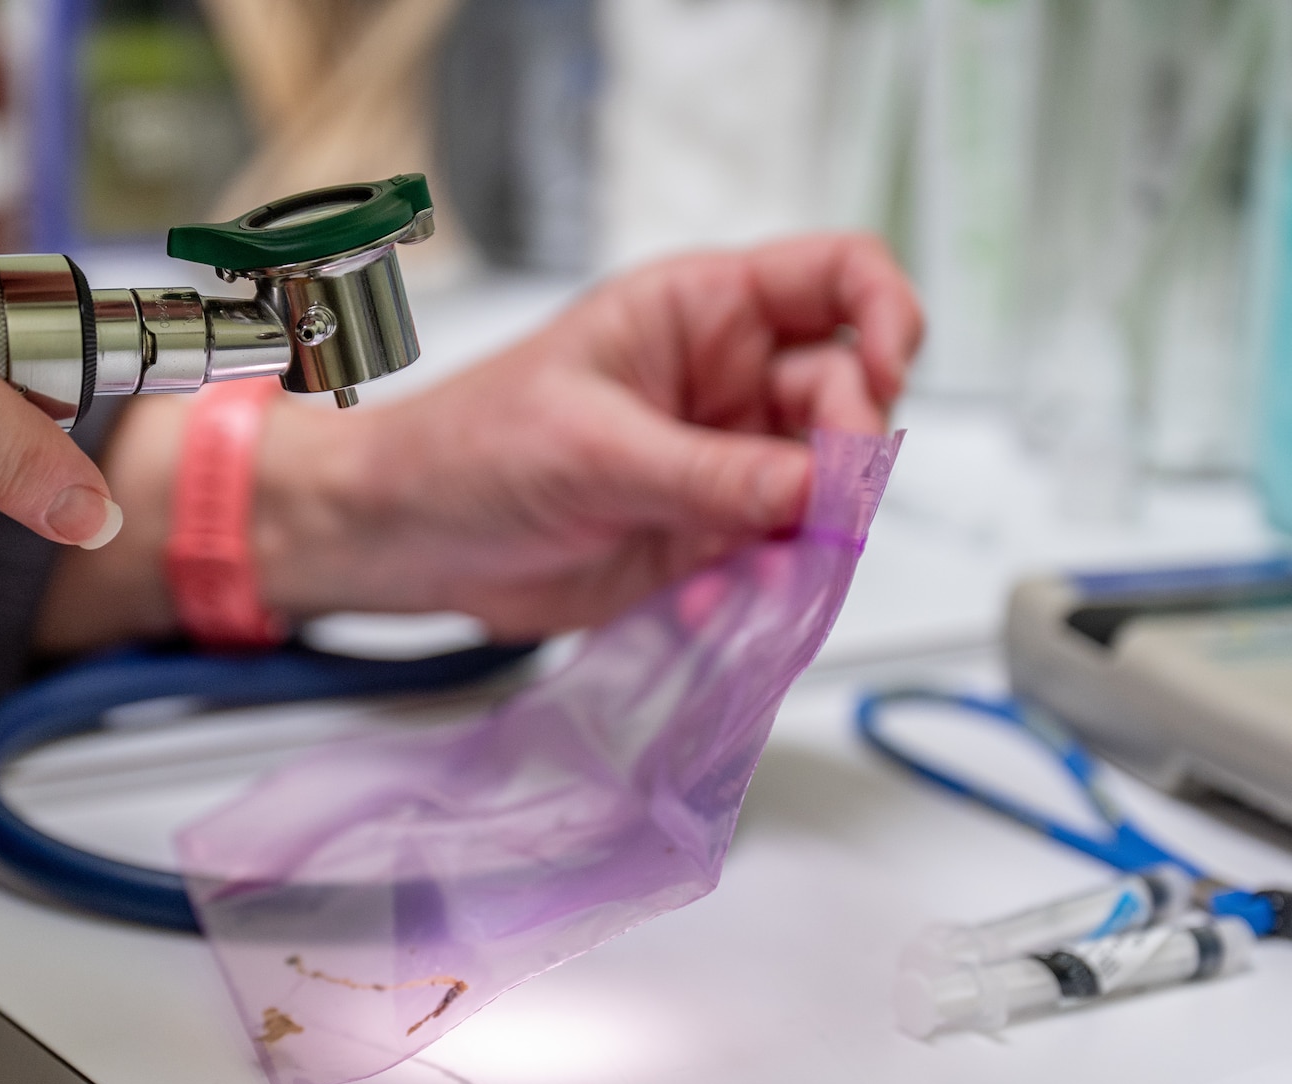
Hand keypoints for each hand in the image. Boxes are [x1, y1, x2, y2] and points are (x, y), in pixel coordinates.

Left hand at [253, 232, 921, 637]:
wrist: (406, 539)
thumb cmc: (467, 449)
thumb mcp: (589, 448)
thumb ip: (709, 474)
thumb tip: (815, 489)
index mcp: (700, 311)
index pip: (839, 277)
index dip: (886, 313)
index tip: (886, 374)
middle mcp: (728, 379)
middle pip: (850, 395)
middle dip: (850, 453)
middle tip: (819, 508)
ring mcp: (726, 461)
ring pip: (829, 486)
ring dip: (817, 532)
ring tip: (765, 569)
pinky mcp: (712, 535)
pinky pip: (783, 555)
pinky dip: (772, 584)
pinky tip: (716, 598)